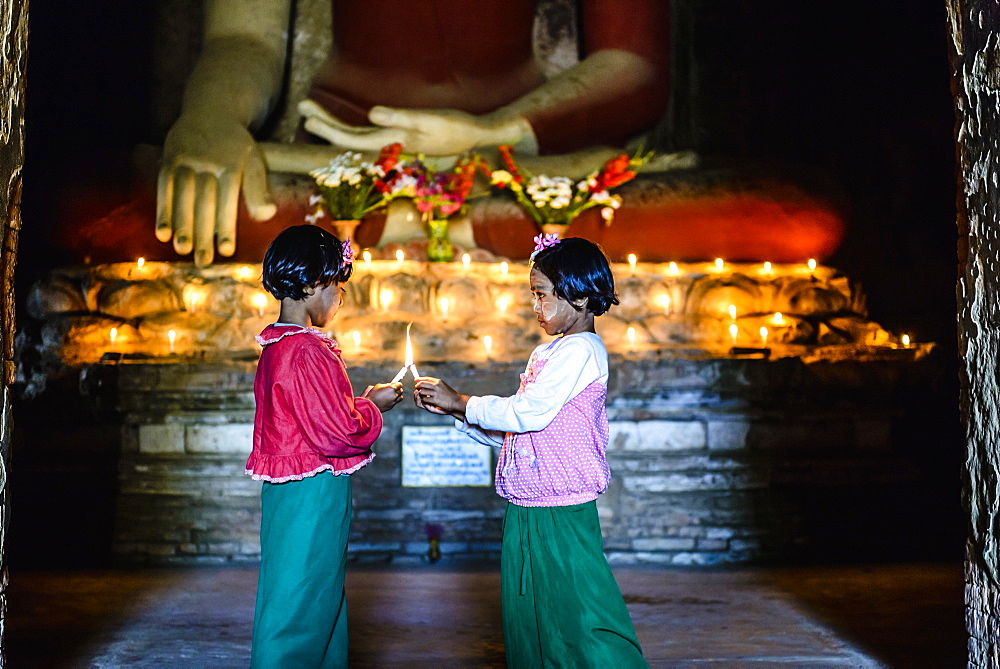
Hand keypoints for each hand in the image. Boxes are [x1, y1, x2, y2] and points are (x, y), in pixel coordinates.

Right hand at [156, 113, 276, 265]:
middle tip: (203, 261)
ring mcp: (185, 159)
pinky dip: (162, 211)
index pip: (227, 200)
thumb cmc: (236, 145)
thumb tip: (267, 215)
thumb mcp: (253, 160)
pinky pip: (163, 188)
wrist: (211, 109)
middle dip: (203, 233)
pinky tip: (162, 234)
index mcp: (231, 164)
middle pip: (203, 202)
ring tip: (182, 250)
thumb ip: (258, 188)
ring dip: (181, 225)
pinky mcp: (168, 159)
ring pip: (182, 197)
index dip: (226, 226)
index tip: (226, 251)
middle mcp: (206, 161)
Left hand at [299, 100, 528, 155]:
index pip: (351, 139)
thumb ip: (400, 118)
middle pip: (348, 138)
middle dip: (324, 123)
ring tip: (312, 111)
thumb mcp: (429, 119)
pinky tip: (340, 123)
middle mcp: (388, 146)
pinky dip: (349, 128)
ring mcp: (393, 144)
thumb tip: (372, 114)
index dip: (328, 127)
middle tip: (303, 106)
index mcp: (392, 142)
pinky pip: (366, 135)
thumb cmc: (454, 127)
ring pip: (355, 137)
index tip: (308, 113)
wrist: (474, 137)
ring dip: (334, 124)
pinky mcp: (398, 138)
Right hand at [363, 382, 403, 412]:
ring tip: (393, 395)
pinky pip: (396, 402)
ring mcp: (394, 401)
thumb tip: (390, 385)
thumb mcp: (378, 386)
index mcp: (392, 388)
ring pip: (400, 397)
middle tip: (394, 389)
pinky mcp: (392, 406)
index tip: (395, 384)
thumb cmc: (373, 394)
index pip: (400, 385)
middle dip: (398, 389)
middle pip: (401, 391)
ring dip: (398, 395)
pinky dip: (394, 400)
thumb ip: (386, 385)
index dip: (397, 384)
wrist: (370, 405)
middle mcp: (394, 395)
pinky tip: (389, 399)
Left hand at [413, 377, 467, 416]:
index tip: (415, 380)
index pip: (427, 379)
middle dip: (418, 387)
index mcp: (439, 381)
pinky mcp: (435, 400)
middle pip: (422, 384)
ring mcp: (436, 392)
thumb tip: (425, 383)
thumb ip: (435, 385)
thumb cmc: (450, 396)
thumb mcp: (443, 386)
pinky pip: (424, 399)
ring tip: (424, 397)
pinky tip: (427, 402)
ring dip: (421, 395)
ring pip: (422, 392)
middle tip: (417, 389)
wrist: (457, 402)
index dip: (420, 379)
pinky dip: (424, 401)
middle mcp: (437, 385)